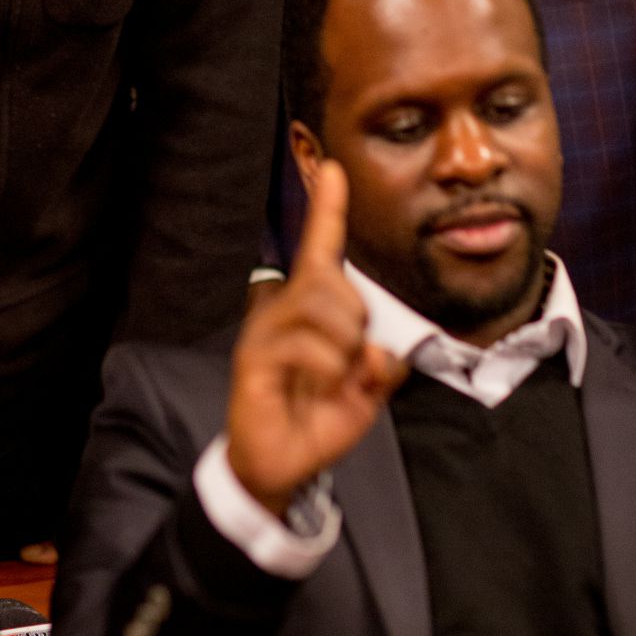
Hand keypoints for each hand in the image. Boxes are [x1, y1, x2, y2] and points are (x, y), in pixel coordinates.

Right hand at [226, 161, 403, 520]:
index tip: (333, 169)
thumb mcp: (365, 392)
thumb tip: (382, 349)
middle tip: (352, 360)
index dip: (327, 209)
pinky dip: (327, 371)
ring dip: (344, 350)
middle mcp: (283, 308)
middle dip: (357, 320)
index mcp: (309, 309)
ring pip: (322, 310)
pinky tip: (317, 386)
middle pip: (332, 280)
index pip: (320, 249)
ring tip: (334, 378)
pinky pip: (306, 347)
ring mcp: (265, 331)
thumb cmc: (319, 418)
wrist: (280, 465)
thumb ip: (382, 366)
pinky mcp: (253, 357)